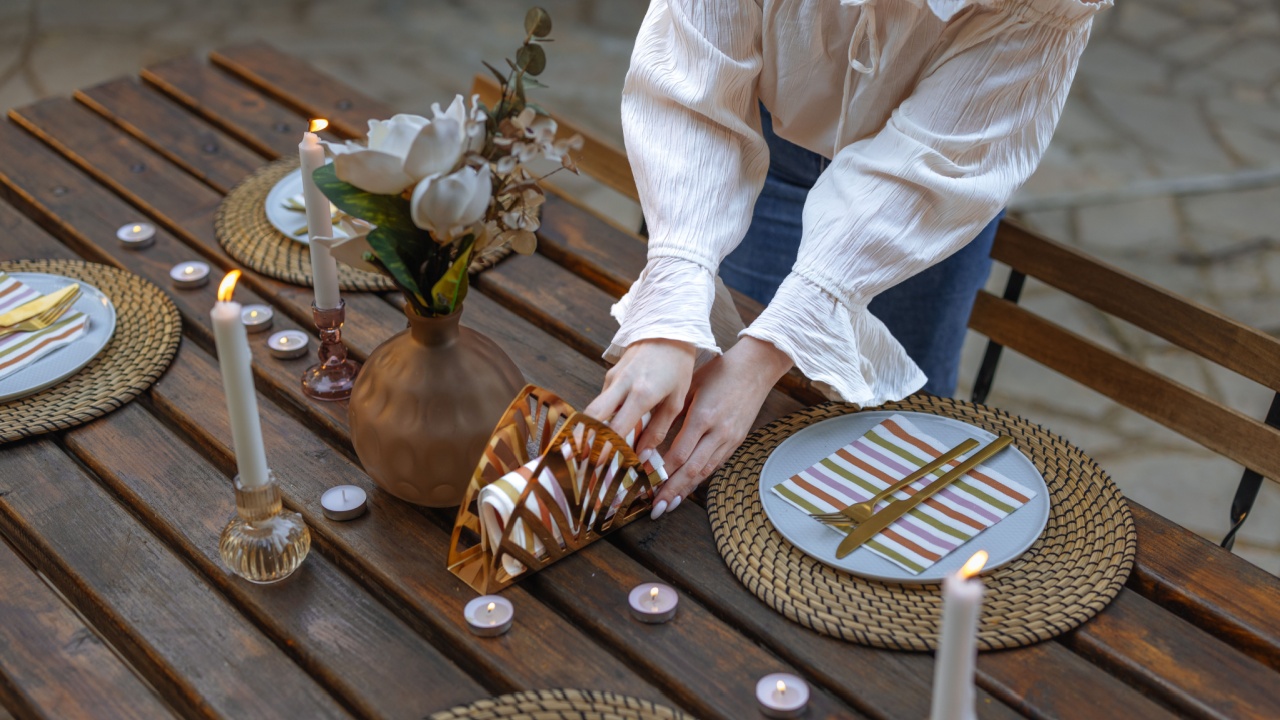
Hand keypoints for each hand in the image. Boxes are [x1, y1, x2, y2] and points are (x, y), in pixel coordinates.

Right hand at [584, 338, 695, 456]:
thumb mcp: (676, 399)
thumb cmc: (677, 365)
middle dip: (581, 440)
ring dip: (587, 431)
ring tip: (584, 455)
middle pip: (592, 416)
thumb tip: (644, 456)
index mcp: (641, 393)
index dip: (604, 448)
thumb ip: (658, 429)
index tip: (597, 467)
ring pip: (592, 409)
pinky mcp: (609, 375)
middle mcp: (621, 385)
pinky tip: (601, 434)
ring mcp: (612, 378)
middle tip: (577, 463)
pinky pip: (601, 401)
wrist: (667, 327)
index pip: (615, 427)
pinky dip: (598, 419)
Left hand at [654, 336, 792, 515]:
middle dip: (672, 491)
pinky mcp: (736, 441)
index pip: (679, 454)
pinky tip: (687, 488)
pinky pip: (716, 465)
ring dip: (685, 491)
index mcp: (703, 417)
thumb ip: (671, 412)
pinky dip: (700, 479)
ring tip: (668, 506)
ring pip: (705, 472)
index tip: (645, 484)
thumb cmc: (718, 372)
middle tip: (655, 509)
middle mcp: (718, 432)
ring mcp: (730, 439)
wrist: (755, 368)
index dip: (661, 473)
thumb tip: (647, 435)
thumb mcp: (689, 386)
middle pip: (692, 470)